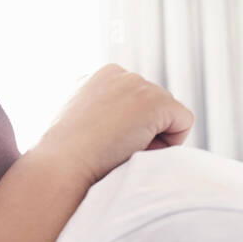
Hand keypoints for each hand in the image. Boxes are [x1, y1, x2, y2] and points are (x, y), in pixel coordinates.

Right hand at [35, 64, 194, 184]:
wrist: (59, 167)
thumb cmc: (61, 162)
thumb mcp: (74, 129)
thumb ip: (98, 117)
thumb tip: (125, 129)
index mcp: (93, 78)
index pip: (129, 103)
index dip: (120, 131)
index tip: (97, 147)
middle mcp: (117, 74)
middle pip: (149, 107)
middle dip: (137, 133)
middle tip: (107, 153)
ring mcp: (138, 85)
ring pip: (165, 115)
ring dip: (148, 139)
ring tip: (118, 152)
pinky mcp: (157, 101)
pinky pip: (183, 123)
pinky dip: (170, 143)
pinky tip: (139, 150)